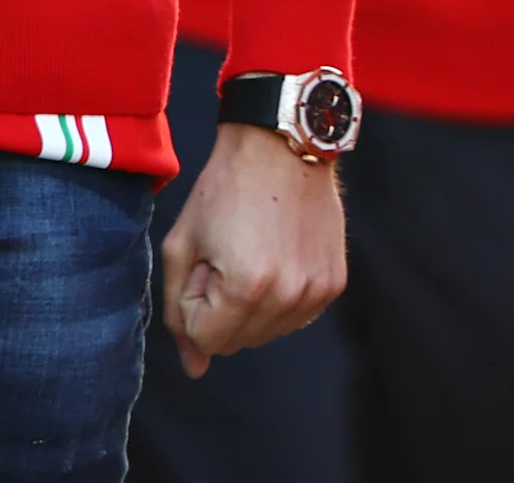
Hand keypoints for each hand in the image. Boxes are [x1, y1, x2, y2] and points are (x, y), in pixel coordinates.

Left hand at [157, 121, 346, 377]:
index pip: (204, 338)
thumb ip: (179, 311)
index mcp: (245, 288)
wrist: (282, 144)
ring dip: (250, 306)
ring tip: (254, 251)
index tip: (206, 259)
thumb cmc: (224, 189)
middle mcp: (287, 296)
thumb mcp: (183, 244)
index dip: (195, 300)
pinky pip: (294, 317)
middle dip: (221, 308)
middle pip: (235, 343)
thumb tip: (195, 369)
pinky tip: (278, 255)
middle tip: (228, 253)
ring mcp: (316, 291)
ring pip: (265, 334)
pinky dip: (279, 297)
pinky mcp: (334, 283)